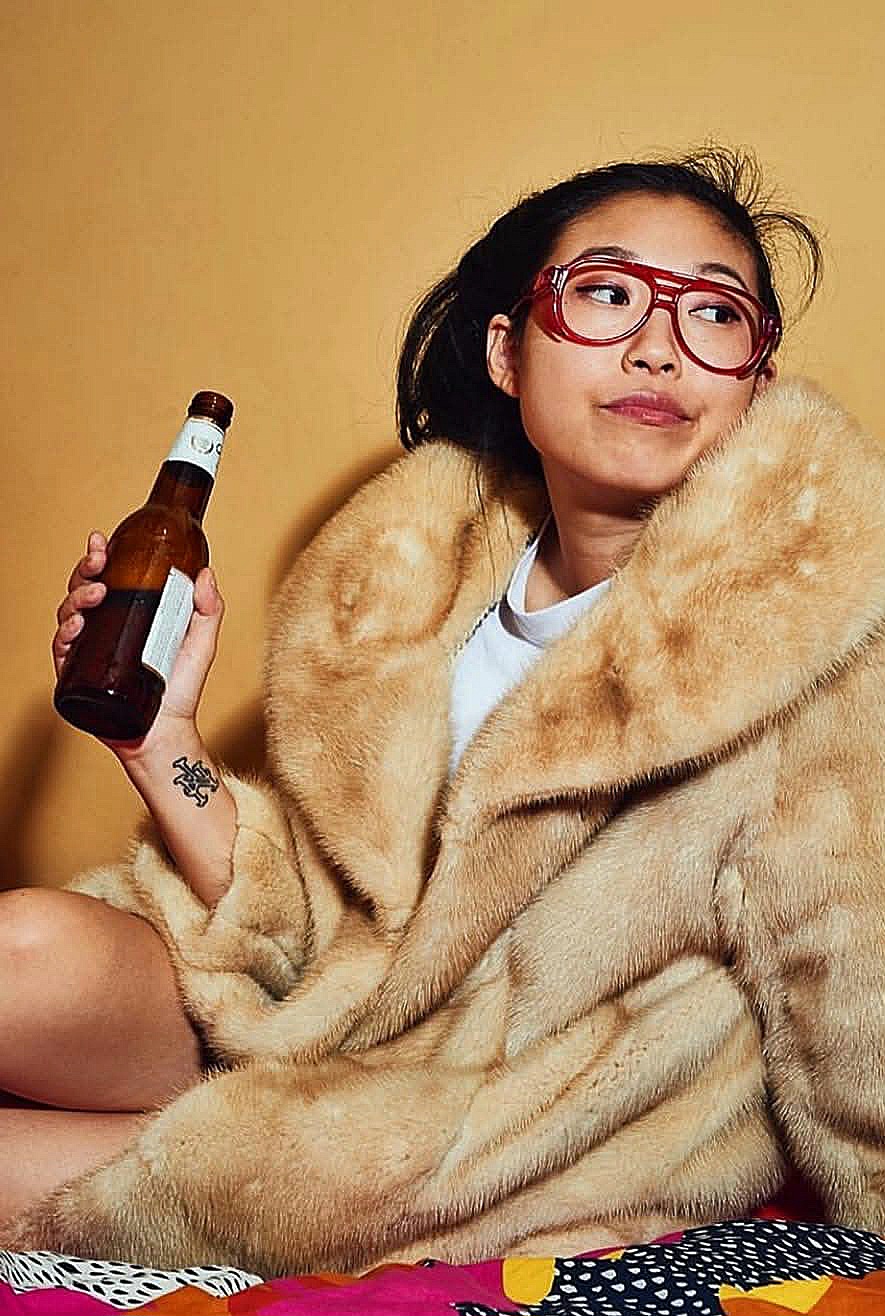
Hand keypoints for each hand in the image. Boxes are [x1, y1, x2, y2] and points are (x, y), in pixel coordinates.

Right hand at [53, 531, 225, 760]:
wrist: (167, 732)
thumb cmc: (182, 689)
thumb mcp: (202, 644)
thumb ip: (208, 609)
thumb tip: (206, 573)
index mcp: (129, 615)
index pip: (108, 578)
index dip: (99, 558)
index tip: (101, 542)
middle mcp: (105, 629)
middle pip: (83, 590)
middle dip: (85, 570)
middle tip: (98, 562)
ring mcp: (89, 652)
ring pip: (69, 614)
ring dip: (77, 597)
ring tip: (97, 593)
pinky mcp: (78, 676)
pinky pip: (62, 650)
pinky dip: (66, 634)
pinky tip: (78, 625)